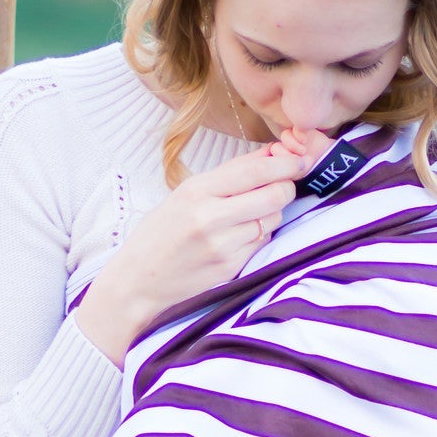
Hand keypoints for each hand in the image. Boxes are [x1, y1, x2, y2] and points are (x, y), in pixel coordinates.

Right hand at [75, 136, 324, 366]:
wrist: (137, 282)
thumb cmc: (160, 235)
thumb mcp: (185, 195)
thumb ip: (229, 175)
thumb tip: (272, 153)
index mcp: (197, 191)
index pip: (256, 169)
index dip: (285, 162)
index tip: (299, 159)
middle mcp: (210, 217)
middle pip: (274, 194)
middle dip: (287, 187)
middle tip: (285, 185)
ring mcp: (222, 246)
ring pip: (272, 219)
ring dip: (272, 213)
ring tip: (252, 214)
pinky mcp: (230, 268)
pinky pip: (262, 243)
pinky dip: (260, 236)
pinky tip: (240, 237)